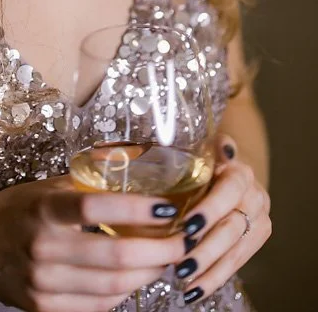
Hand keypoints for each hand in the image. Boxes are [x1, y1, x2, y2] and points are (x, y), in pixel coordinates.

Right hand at [0, 175, 189, 311]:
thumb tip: (137, 158)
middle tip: (184, 240)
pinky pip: (99, 305)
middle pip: (115, 257)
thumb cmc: (16, 210)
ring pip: (113, 287)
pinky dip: (125, 292)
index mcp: (44, 210)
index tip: (168, 207)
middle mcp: (43, 249)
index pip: (96, 209)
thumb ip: (88, 181)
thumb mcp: (46, 186)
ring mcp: (43, 284)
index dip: (137, 210)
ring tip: (169, 259)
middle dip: (160, 251)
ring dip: (150, 274)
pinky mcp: (45, 308)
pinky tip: (137, 277)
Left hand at [172, 134, 271, 304]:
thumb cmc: (207, 158)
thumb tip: (223, 147)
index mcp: (240, 173)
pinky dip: (215, 278)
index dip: (209, 210)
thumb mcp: (204, 148)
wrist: (231, 169)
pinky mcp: (258, 239)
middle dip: (205, 248)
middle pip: (232, 227)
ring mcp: (259, 220)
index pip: (229, 192)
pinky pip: (237, 263)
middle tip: (180, 264)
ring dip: (209, 269)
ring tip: (184, 281)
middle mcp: (255, 196)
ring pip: (235, 250)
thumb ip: (210, 148)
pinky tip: (195, 291)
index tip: (187, 226)